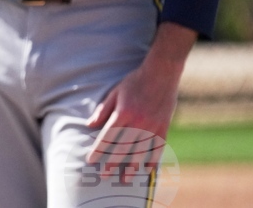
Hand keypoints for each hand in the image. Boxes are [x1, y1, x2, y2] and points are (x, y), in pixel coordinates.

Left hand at [85, 23, 195, 173]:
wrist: (161, 74)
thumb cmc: (134, 81)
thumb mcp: (114, 92)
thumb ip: (103, 110)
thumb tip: (89, 125)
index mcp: (123, 113)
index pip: (108, 136)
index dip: (99, 150)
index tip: (91, 160)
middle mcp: (138, 122)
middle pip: (123, 147)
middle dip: (113, 163)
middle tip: (104, 176)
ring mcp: (153, 126)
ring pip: (141, 151)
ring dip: (132, 166)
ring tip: (125, 179)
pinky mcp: (164, 127)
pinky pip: (158, 147)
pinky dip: (153, 159)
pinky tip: (148, 169)